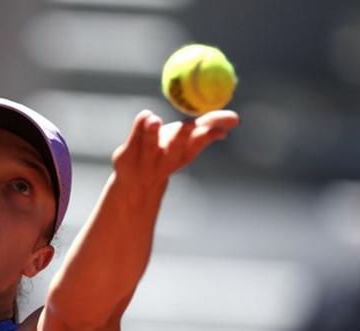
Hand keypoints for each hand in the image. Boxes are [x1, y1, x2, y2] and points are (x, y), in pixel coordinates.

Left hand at [111, 109, 238, 187]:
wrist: (136, 185)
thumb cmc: (166, 153)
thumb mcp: (188, 141)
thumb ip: (208, 127)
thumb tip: (235, 120)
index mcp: (183, 155)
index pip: (196, 145)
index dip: (206, 137)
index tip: (213, 128)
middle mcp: (165, 161)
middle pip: (174, 150)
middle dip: (181, 138)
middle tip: (187, 124)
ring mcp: (144, 162)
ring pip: (149, 146)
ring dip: (152, 133)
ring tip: (153, 119)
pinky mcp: (124, 158)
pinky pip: (132, 138)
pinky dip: (139, 126)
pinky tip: (145, 117)